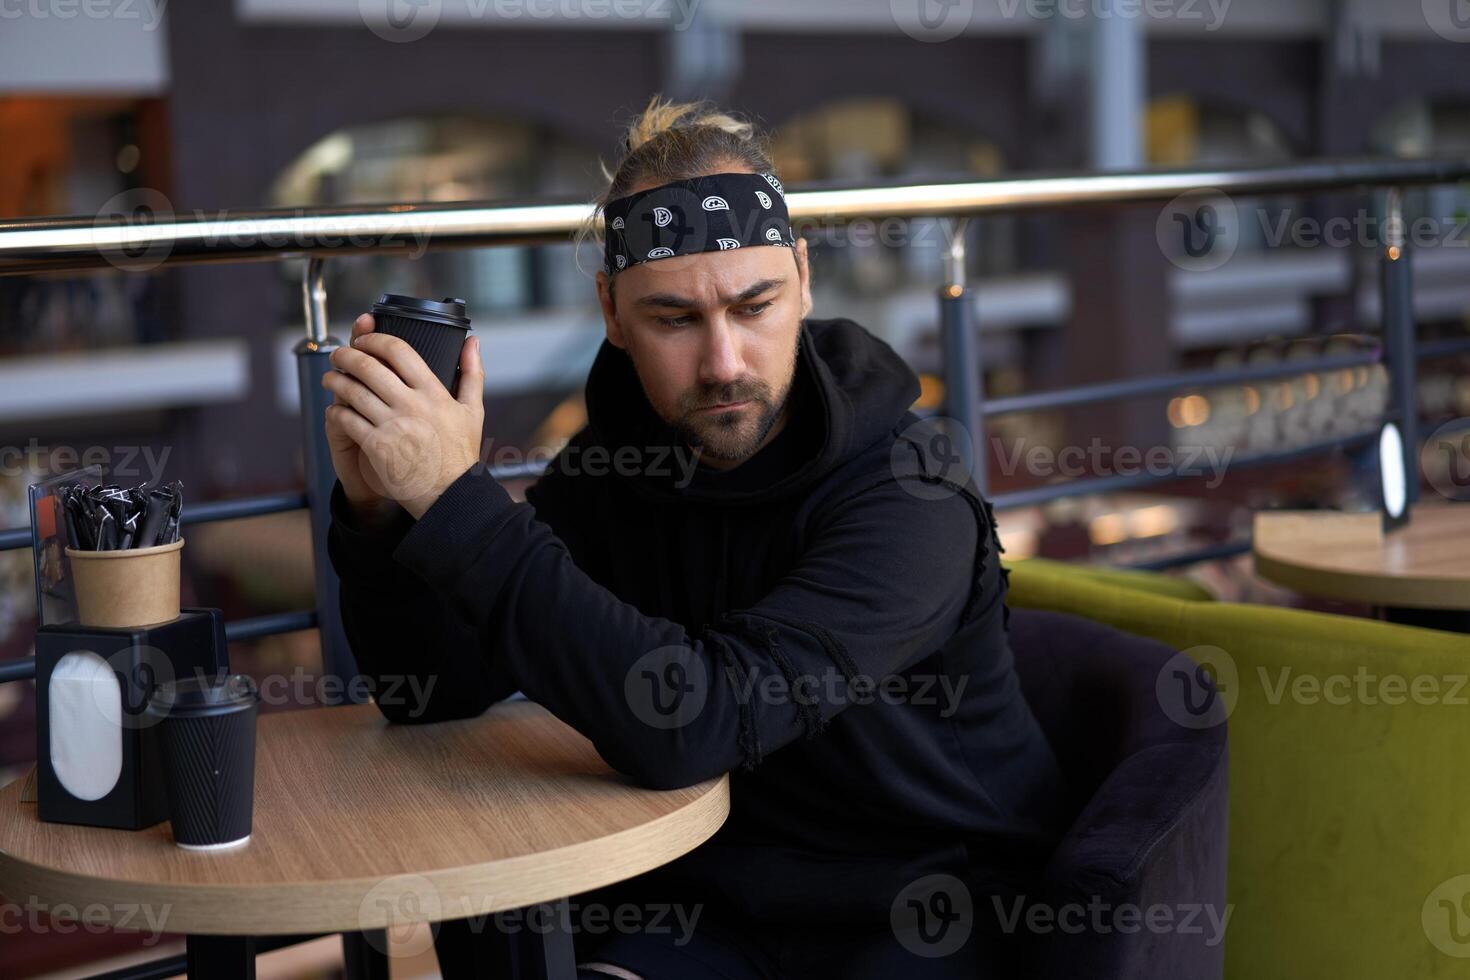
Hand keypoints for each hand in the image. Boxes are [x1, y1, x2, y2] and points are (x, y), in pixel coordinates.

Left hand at [322, 313, 484, 520]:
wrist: (450, 494)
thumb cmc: (460, 454)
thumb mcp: (473, 410)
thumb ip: (472, 372)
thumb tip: (473, 342)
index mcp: (434, 392)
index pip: (399, 351)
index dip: (375, 340)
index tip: (364, 340)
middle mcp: (412, 405)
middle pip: (369, 366)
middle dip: (347, 355)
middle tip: (340, 355)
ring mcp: (392, 425)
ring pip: (352, 391)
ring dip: (335, 381)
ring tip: (331, 379)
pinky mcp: (377, 446)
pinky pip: (347, 419)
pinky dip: (337, 411)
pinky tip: (336, 409)